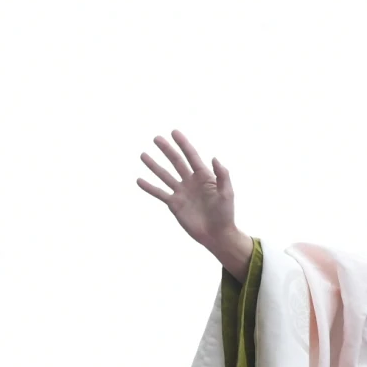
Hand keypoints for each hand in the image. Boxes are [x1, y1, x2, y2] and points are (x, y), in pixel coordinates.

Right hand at [136, 130, 251, 279]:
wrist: (217, 234)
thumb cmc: (225, 214)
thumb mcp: (227, 193)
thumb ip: (222, 175)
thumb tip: (214, 157)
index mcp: (204, 176)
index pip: (192, 156)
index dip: (183, 144)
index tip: (174, 132)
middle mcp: (191, 181)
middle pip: (176, 162)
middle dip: (167, 150)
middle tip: (156, 138)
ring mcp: (181, 192)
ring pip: (165, 175)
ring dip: (154, 165)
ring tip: (143, 155)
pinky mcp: (174, 204)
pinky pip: (159, 193)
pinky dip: (149, 187)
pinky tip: (139, 180)